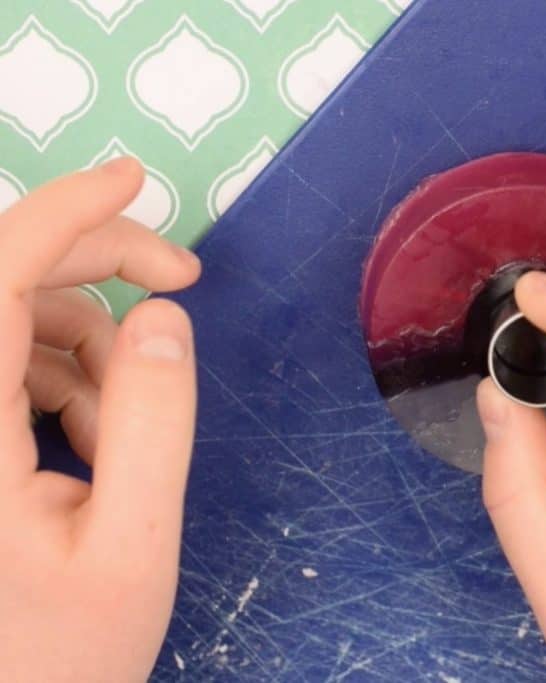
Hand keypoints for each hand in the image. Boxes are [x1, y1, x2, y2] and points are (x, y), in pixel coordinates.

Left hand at [0, 159, 200, 681]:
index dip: (61, 213)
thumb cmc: (57, 655)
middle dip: (96, 264)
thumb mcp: (131, 546)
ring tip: (121, 431)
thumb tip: (158, 316)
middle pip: (3, 283)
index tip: (136, 177)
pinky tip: (89, 444)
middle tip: (183, 282)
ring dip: (87, 347)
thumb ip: (150, 422)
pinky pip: (7, 368)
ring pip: (12, 324)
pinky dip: (62, 382)